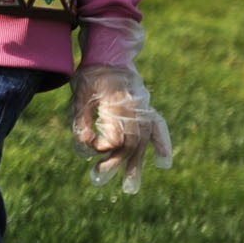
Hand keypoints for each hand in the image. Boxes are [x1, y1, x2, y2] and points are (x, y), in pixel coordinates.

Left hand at [70, 64, 173, 193]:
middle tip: (99, 180)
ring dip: (136, 165)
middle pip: (130, 144)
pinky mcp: (146, 110)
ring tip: (130, 188)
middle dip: (116, 164)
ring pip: (143, 142)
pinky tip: (164, 163)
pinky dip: (162, 144)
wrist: (109, 53)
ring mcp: (144, 110)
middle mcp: (136, 110)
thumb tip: (86, 146)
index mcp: (119, 105)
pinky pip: (157, 128)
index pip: (116, 138)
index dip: (103, 148)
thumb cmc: (91, 74)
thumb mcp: (80, 95)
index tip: (92, 151)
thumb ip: (82, 120)